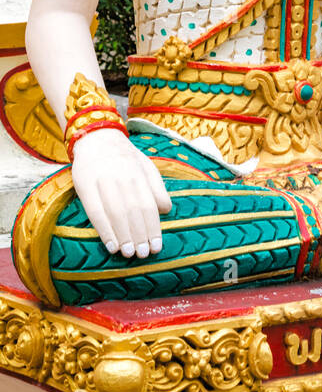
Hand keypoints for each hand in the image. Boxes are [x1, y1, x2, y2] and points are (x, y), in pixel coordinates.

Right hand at [72, 130, 171, 258]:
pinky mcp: (85, 185)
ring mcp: (103, 180)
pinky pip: (95, 211)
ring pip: (115, 212)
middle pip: (133, 211)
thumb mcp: (145, 165)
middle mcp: (122, 177)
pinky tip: (111, 244)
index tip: (157, 247)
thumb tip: (167, 210)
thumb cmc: (124, 157)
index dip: (153, 227)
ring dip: (123, 236)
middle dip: (140, 235)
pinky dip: (104, 230)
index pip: (148, 205)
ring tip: (130, 253)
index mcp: (139, 174)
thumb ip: (156, 187)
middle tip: (144, 254)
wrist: (96, 137)